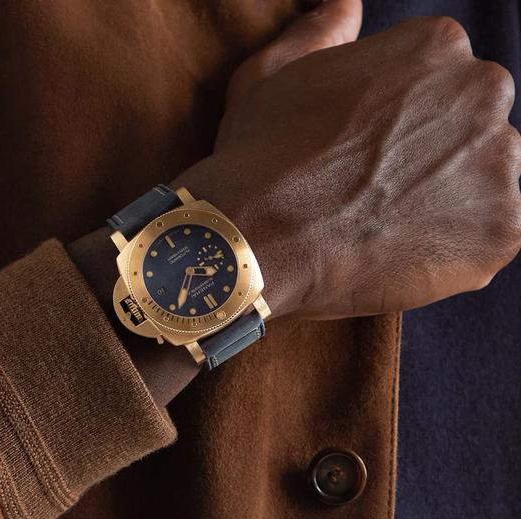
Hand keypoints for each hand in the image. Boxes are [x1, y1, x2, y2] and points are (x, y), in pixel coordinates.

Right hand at [175, 2, 520, 318]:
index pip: (440, 84)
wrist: (261, 241)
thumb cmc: (260, 159)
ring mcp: (498, 165)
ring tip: (385, 229)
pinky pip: (487, 241)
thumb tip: (345, 3)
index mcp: (437, 48)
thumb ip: (321, 32)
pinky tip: (402, 255)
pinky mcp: (500, 233)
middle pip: (472, 131)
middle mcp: (483, 94)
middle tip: (377, 196)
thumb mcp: (273, 74)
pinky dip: (453, 252)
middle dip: (433, 159)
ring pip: (482, 186)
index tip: (367, 157)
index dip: (399, 127)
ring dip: (446, 205)